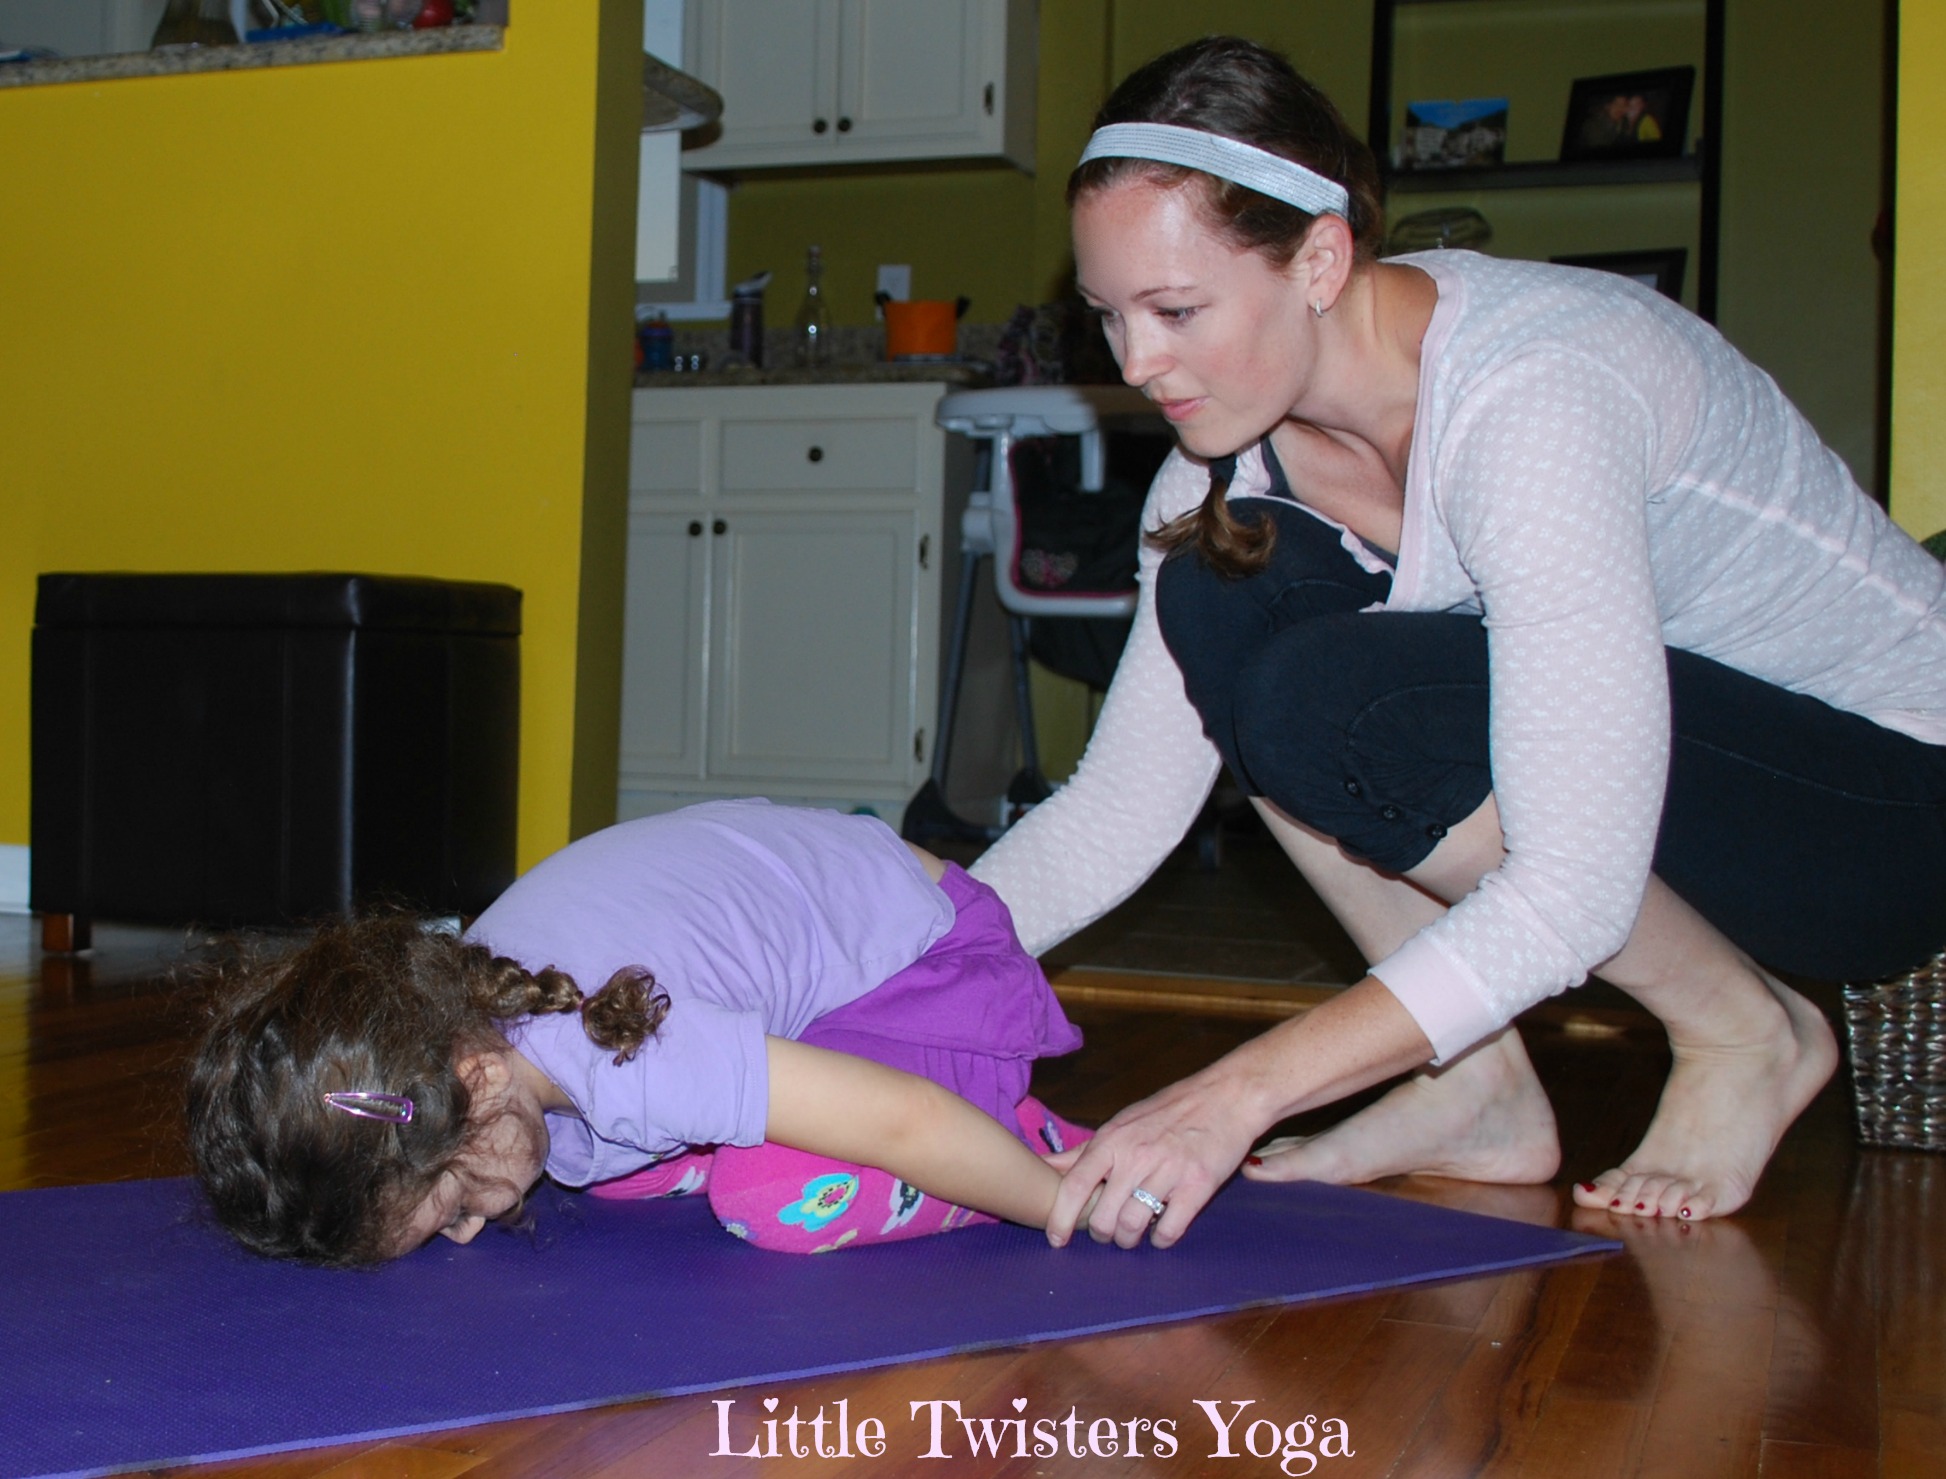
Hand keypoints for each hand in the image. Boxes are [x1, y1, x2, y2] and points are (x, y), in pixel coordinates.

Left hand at [1044, 1063, 1264, 1250]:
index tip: (1056, 1239)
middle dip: (1102, 1234)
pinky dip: (1160, 1239)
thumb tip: (1044, 1165)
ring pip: (1133, 1227)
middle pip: (1103, 1216)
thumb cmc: (1168, 1112)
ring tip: (1133, 1234)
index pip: (1075, 1186)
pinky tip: (1160, 1232)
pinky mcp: (1198, 1186)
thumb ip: (1082, 1151)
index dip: (1061, 1218)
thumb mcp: (1119, 1124)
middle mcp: (1136, 1155)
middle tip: (1108, 1232)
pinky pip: (1169, 1229)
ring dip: (1129, 1239)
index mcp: (1112, 1140)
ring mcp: (1168, 1171)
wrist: (1225, 1097)